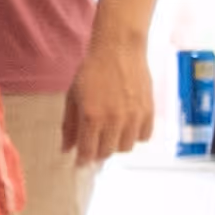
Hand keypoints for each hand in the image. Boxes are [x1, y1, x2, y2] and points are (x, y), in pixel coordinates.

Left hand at [65, 31, 155, 168]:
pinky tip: (126, 127)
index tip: (80, 164)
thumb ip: (69, 125)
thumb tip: (66, 149)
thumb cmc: (92, 70)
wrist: (119, 51)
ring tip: (110, 133)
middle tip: (93, 144)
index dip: (83, 160)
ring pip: (126, 147)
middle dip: (97, 152)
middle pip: (107, 152)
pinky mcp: (149, 112)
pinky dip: (134, 137)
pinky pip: (144, 137)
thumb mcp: (72, 97)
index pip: (88, 150)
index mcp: (92, 116)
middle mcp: (114, 120)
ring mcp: (134, 117)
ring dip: (116, 145)